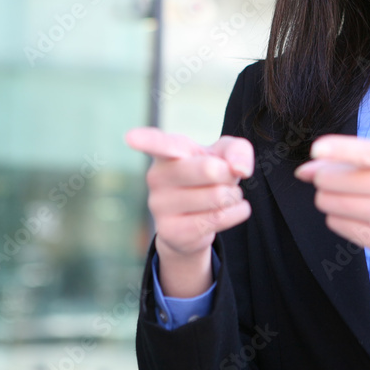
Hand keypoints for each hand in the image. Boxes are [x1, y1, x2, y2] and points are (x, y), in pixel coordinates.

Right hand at [126, 127, 253, 295]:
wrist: (194, 222)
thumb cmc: (209, 177)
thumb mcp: (225, 154)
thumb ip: (237, 150)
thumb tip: (238, 169)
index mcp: (167, 152)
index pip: (156, 143)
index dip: (145, 140)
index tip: (131, 137)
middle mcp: (156, 177)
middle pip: (210, 169)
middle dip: (229, 174)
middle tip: (225, 176)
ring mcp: (159, 206)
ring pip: (218, 197)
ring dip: (234, 196)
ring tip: (225, 196)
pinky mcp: (170, 232)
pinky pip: (218, 219)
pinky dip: (237, 212)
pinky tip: (232, 210)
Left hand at [294, 134, 369, 345]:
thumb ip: (351, 157)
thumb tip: (303, 170)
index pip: (367, 153)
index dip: (338, 149)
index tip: (317, 149)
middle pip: (332, 181)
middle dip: (324, 178)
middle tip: (336, 179)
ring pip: (330, 204)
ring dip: (328, 198)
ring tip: (348, 196)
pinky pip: (338, 225)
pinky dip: (338, 217)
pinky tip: (358, 214)